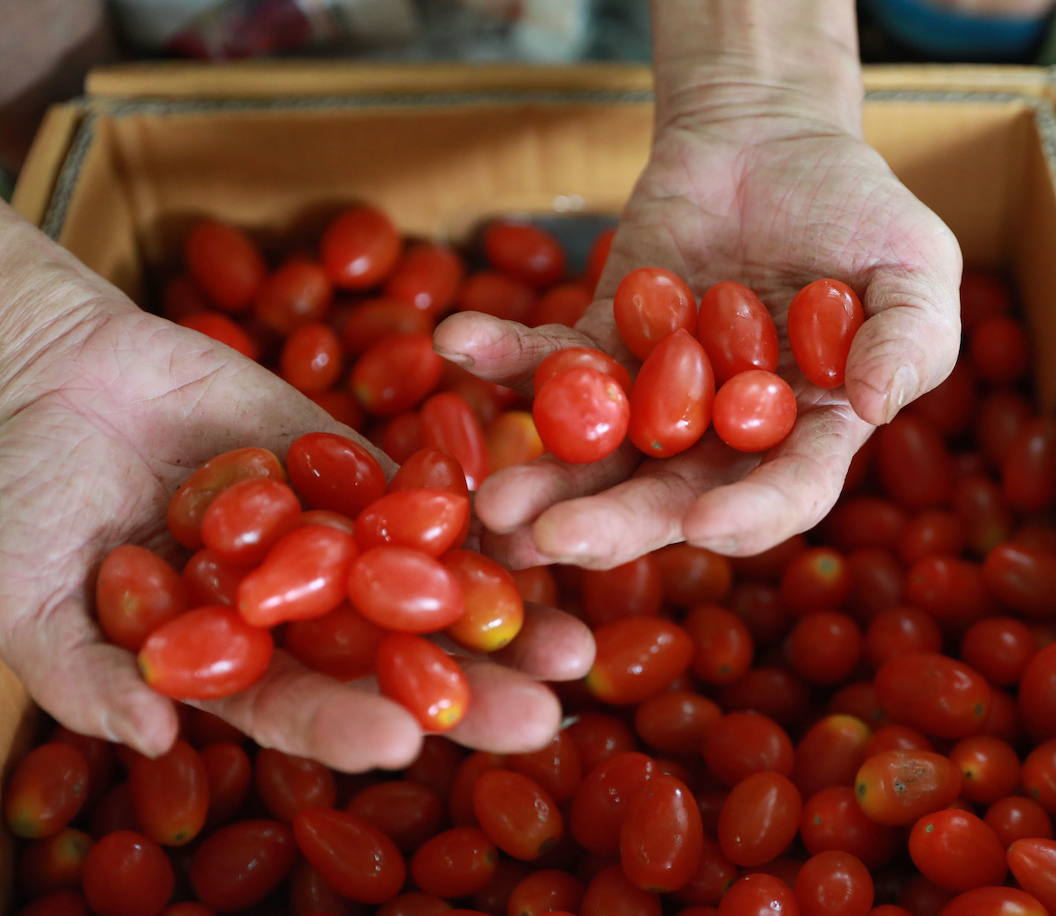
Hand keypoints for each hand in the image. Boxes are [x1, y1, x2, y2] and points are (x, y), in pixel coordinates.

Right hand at [0, 204, 591, 768]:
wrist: (46, 375)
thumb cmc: (17, 499)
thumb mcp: (26, 596)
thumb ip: (84, 676)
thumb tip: (154, 740)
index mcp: (234, 663)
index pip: (299, 709)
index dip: (349, 727)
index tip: (407, 743)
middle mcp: (300, 611)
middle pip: (393, 661)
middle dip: (469, 692)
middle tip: (547, 718)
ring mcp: (335, 534)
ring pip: (429, 583)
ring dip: (501, 612)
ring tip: (577, 640)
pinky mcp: (355, 462)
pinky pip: (418, 484)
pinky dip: (473, 506)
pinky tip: (537, 529)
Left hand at [437, 87, 961, 569]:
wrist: (771, 141)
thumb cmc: (859, 208)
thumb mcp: (917, 266)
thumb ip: (911, 338)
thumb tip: (874, 407)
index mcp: (809, 434)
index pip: (784, 493)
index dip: (749, 516)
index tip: (702, 525)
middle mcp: (726, 434)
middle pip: (672, 493)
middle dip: (616, 524)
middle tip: (555, 541)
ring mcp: (658, 395)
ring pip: (603, 452)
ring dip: (550, 478)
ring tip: (498, 506)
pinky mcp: (603, 343)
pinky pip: (550, 359)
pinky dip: (504, 354)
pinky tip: (460, 342)